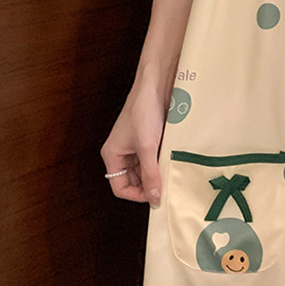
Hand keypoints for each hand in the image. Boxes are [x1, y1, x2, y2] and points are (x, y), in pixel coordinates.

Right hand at [100, 83, 168, 207]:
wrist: (157, 86)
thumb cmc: (144, 111)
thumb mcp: (147, 147)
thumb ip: (150, 174)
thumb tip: (155, 199)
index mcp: (112, 155)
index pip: (119, 188)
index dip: (136, 195)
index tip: (155, 196)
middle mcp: (122, 153)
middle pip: (133, 181)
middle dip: (148, 186)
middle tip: (166, 188)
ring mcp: (136, 147)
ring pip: (145, 171)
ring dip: (157, 174)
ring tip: (170, 173)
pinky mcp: (150, 141)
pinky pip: (154, 160)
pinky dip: (163, 164)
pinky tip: (172, 163)